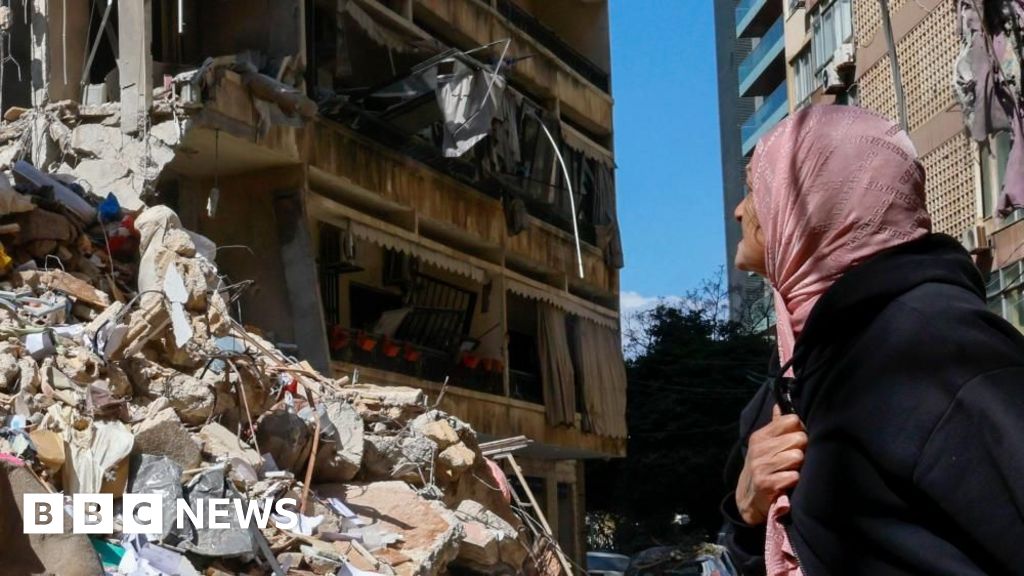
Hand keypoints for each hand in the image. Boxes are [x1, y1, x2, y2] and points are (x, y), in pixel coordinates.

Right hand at [735, 404, 806, 524]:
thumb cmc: (763, 466)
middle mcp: (759, 448)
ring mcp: (761, 466)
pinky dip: (794, 480)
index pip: (791, 420)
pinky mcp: (766, 484)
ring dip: (798, 466)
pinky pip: (793, 476)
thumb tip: (780, 405)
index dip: (800, 429)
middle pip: (799, 438)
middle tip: (795, 458)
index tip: (797, 439)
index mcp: (761, 436)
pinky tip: (788, 482)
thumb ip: (776, 425)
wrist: (748, 497)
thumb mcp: (765, 445)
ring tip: (791, 470)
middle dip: (802, 449)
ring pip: (797, 456)